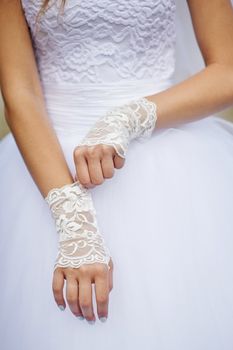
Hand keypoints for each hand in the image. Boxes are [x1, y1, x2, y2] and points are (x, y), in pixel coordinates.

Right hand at [45, 181, 112, 321]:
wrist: (79, 231)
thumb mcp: (108, 260)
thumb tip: (105, 295)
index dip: (103, 310)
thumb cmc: (96, 248)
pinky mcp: (59, 268)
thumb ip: (109, 279)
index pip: (102, 296)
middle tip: (90, 319)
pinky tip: (62, 307)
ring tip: (79, 315)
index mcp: (100, 269)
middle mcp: (85, 271)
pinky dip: (58, 300)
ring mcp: (70, 270)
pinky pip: (56, 288)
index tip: (102, 317)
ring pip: (71, 297)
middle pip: (86, 301)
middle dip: (89, 314)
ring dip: (75, 310)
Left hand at [74, 97, 156, 187]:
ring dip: (110, 171)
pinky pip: (119, 166)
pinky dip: (118, 163)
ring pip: (109, 175)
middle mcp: (90, 151)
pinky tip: (114, 154)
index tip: (92, 179)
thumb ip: (81, 168)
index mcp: (79, 153)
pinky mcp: (118, 148)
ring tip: (107, 160)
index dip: (90, 183)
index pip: (84, 180)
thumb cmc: (96, 142)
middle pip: (98, 181)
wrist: (112, 124)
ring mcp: (104, 149)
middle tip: (101, 169)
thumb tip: (82, 185)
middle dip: (101, 178)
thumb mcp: (83, 153)